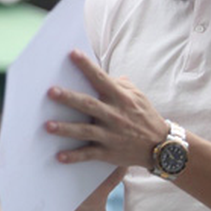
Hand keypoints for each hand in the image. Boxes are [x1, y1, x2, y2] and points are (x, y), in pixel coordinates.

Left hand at [45, 49, 167, 169]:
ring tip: (48, 125)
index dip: (87, 66)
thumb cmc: (146, 117)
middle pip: (88, 105)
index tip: (72, 54)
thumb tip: (104, 75)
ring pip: (85, 131)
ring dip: (66, 128)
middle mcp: (114, 115)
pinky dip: (74, 157)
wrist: (162, 147)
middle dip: (69, 98)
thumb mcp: (138, 96)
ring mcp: (111, 135)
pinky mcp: (109, 153)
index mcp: (121, 98)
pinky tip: (59, 156)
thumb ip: (120, 85)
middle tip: (51, 92)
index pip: (101, 79)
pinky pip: (89, 154)